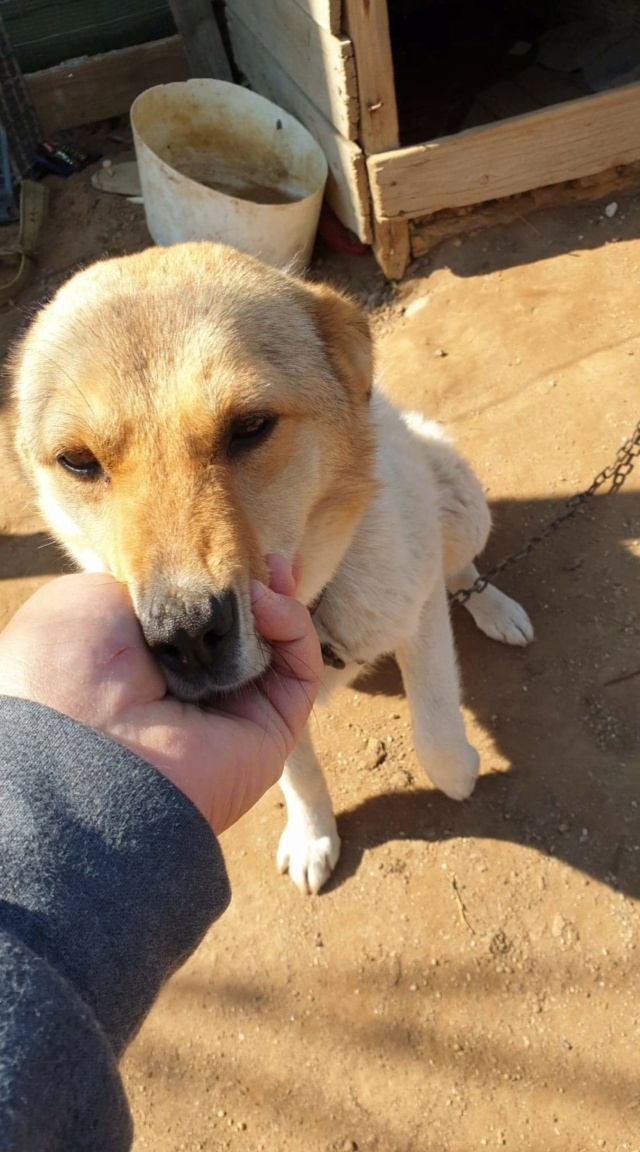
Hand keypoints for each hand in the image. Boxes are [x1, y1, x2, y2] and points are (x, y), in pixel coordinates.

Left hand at [0, 559, 321, 833]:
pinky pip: (300, 671)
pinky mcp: (272, 729)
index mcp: (144, 665)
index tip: (230, 545)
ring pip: (279, 646)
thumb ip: (150, 582)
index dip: (220, 579)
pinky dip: (294, 628)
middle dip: (262, 586)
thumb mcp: (92, 599)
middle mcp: (190, 690)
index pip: (200, 618)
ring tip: (268, 572)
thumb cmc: (72, 666)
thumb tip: (194, 584)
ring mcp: (233, 711)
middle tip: (268, 556)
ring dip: (280, 601)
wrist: (84, 743)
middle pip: (245, 629)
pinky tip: (268, 604)